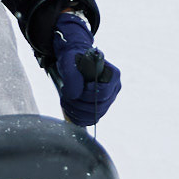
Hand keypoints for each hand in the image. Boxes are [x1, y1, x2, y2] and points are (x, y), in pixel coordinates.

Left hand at [51, 11, 121, 126]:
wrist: (73, 61)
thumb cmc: (74, 58)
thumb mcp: (70, 61)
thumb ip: (72, 76)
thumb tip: (75, 95)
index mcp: (112, 75)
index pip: (103, 93)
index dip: (87, 94)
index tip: (75, 87)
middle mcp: (114, 88)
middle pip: (99, 107)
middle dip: (78, 103)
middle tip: (65, 93)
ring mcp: (108, 99)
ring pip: (95, 115)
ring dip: (76, 110)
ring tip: (65, 99)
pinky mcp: (100, 107)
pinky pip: (91, 120)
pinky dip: (77, 117)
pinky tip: (68, 107)